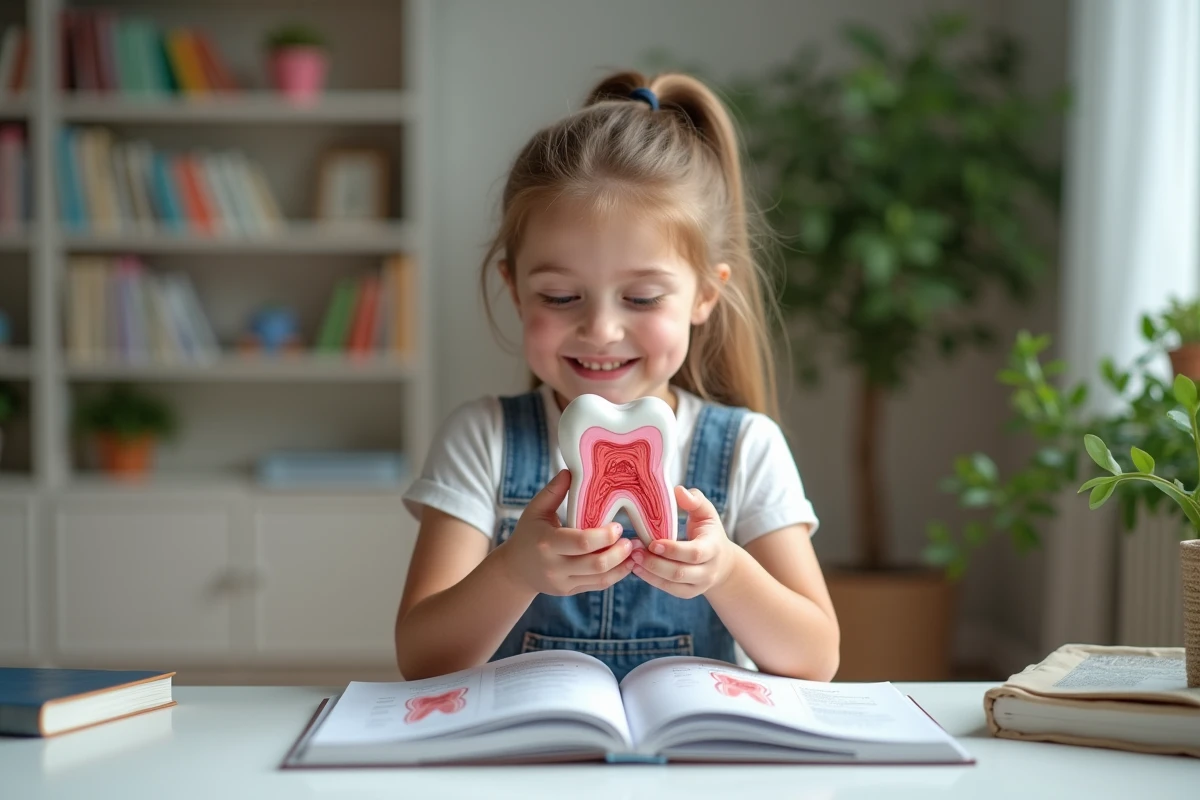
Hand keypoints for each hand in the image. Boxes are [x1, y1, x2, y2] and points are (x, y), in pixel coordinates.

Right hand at [496, 469, 635, 595]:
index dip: (605, 535)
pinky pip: (598, 585)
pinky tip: (626, 563)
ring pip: (600, 578)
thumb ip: (554, 491)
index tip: (618, 525)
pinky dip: (616, 575)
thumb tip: (571, 470)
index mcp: (547, 542)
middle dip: (619, 552)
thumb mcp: (535, 510)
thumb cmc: (528, 533)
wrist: (515, 570)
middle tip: (632, 540)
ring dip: (622, 565)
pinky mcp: (569, 591)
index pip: (582, 542)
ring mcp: (562, 582)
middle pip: (595, 564)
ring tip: (634, 550)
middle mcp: (554, 566)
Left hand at [629, 486, 738, 598]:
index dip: (673, 550)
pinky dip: (651, 580)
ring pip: (672, 584)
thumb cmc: (709, 532)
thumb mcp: (707, 513)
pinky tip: (636, 568)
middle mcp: (708, 571)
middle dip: (655, 563)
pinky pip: (668, 589)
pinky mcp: (688, 593)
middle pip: (680, 572)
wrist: (722, 563)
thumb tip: (678, 490)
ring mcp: (699, 585)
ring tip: (631, 558)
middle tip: (634, 550)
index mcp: (713, 549)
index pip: (694, 553)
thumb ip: (695, 500)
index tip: (652, 542)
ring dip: (649, 572)